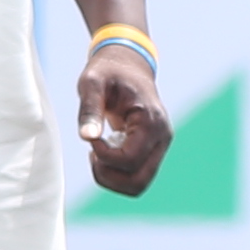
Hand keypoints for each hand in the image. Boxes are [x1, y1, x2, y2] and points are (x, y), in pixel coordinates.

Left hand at [75, 35, 169, 195]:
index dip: (104, 156)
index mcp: (151, 120)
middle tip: (91, 153)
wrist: (127, 64)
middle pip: (138, 181)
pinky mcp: (153, 151)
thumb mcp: (92, 82)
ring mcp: (160, 146)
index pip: (129, 159)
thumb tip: (87, 138)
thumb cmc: (108, 71)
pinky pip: (137, 178)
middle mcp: (162, 137)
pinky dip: (116, 175)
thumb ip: (90, 108)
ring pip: (138, 185)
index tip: (90, 136)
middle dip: (107, 175)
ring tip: (96, 155)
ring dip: (111, 179)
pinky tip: (104, 153)